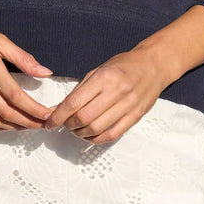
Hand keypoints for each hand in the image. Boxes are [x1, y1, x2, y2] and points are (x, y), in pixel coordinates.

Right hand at [0, 10, 55, 130]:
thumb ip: (23, 58)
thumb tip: (46, 72)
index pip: (16, 96)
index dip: (34, 110)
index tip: (48, 115)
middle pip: (5, 112)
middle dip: (27, 122)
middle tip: (43, 125)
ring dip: (12, 127)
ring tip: (27, 126)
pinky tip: (6, 125)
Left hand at [42, 46, 171, 143]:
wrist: (153, 65)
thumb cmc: (124, 66)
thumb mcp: (98, 70)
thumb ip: (80, 91)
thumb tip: (59, 109)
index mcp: (103, 78)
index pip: (73, 102)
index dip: (58, 116)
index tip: (50, 122)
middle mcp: (116, 91)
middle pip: (84, 118)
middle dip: (68, 125)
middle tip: (64, 124)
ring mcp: (128, 105)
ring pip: (96, 129)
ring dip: (81, 133)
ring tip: (77, 129)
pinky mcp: (136, 116)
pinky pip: (112, 134)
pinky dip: (97, 139)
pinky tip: (90, 135)